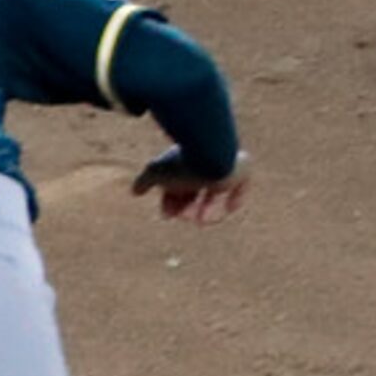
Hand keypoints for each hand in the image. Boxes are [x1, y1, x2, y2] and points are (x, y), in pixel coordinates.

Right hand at [131, 148, 250, 223]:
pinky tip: (227, 209)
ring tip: (203, 221)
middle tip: (184, 218)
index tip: (167, 215)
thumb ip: (143, 182)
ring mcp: (221, 165)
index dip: (170, 200)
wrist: (208, 154)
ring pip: (215, 192)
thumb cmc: (180, 163)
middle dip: (186, 207)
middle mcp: (202, 163)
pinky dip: (235, 200)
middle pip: (194, 189)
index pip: (176, 184)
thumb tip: (135, 192)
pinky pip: (240, 188)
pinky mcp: (241, 169)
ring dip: (208, 210)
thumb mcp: (155, 173)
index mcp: (182, 161)